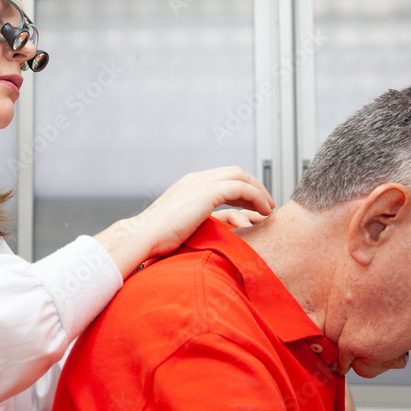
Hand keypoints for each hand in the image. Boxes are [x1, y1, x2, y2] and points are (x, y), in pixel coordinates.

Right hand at [93, 166, 273, 277]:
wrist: (142, 237)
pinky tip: (263, 212)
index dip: (243, 187)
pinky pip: (242, 189)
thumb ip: (194, 220)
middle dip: (255, 186)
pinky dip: (257, 198)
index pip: (224, 176)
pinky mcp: (207, 193)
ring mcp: (201, 183)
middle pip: (236, 172)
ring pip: (242, 177)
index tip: (254, 204)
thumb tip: (206, 231)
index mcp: (190, 183)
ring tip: (268, 208)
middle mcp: (196, 179)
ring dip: (259, 191)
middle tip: (267, 204)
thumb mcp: (179, 223)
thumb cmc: (156, 238)